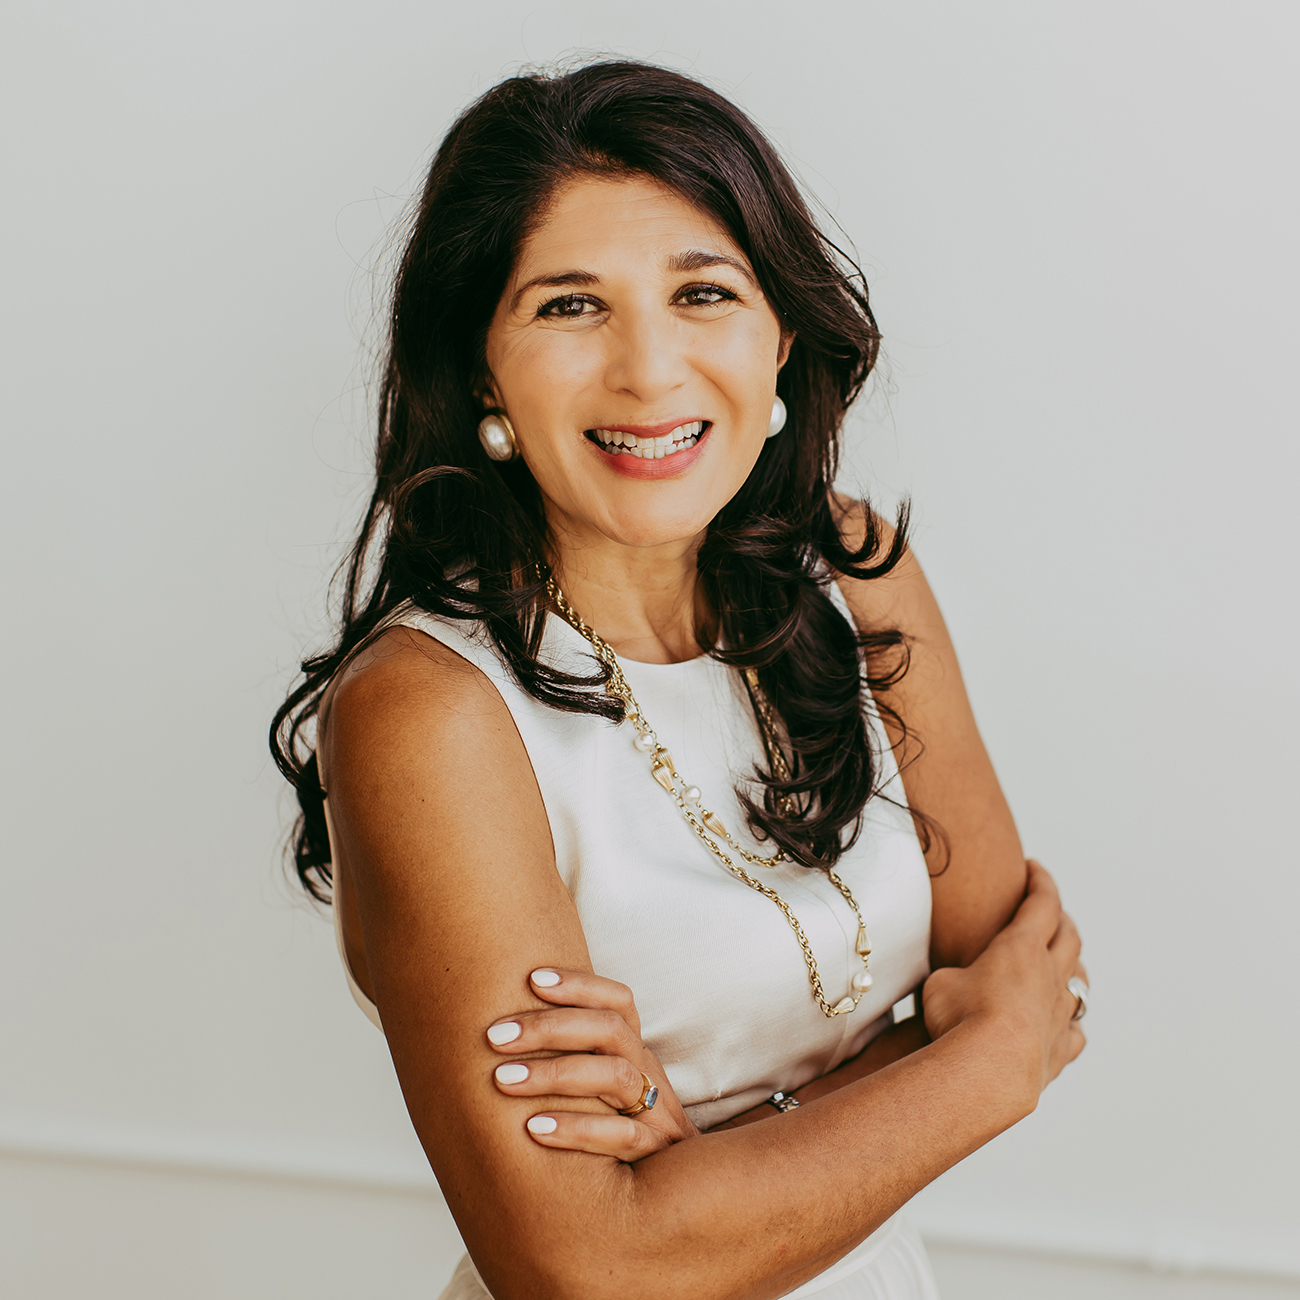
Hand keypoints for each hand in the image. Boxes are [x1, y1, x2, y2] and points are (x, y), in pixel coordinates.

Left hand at [486, 968, 698, 1160]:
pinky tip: (534, 1129)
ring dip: (554, 1074)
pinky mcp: (656, 1156)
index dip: (580, 984)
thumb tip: (502, 1035)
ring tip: (503, 1080)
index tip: (532, 978)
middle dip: (548, 1027)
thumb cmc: (621, 1133)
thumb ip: (573, 1061)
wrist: (680, 1195)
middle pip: (609, 1030)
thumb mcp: (606, 1089)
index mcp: (636, 1051)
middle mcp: (648, 1073)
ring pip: (614, 1076)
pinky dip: (576, 1129)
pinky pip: (621, 1137)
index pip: (618, 1001)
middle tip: (495, 1036)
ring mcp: (658, 1113)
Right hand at [921, 860, 1086, 1099]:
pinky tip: (1066, 1024)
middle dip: (1061, 918)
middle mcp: (1049, 975)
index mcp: (1021, 947)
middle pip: (1069, 937)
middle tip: (1050, 910)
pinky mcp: (1061, 1049)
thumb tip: (950, 983)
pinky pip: (1076, 1030)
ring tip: (1064, 962)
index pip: (1042, 902)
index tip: (1034, 868)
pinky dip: (1072, 1022)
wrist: (990, 1068)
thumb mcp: (940, 980)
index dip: (1040, 881)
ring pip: (1080, 980)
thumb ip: (953, 974)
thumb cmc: (960, 1016)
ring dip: (1073, 965)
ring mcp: (1060, 1013)